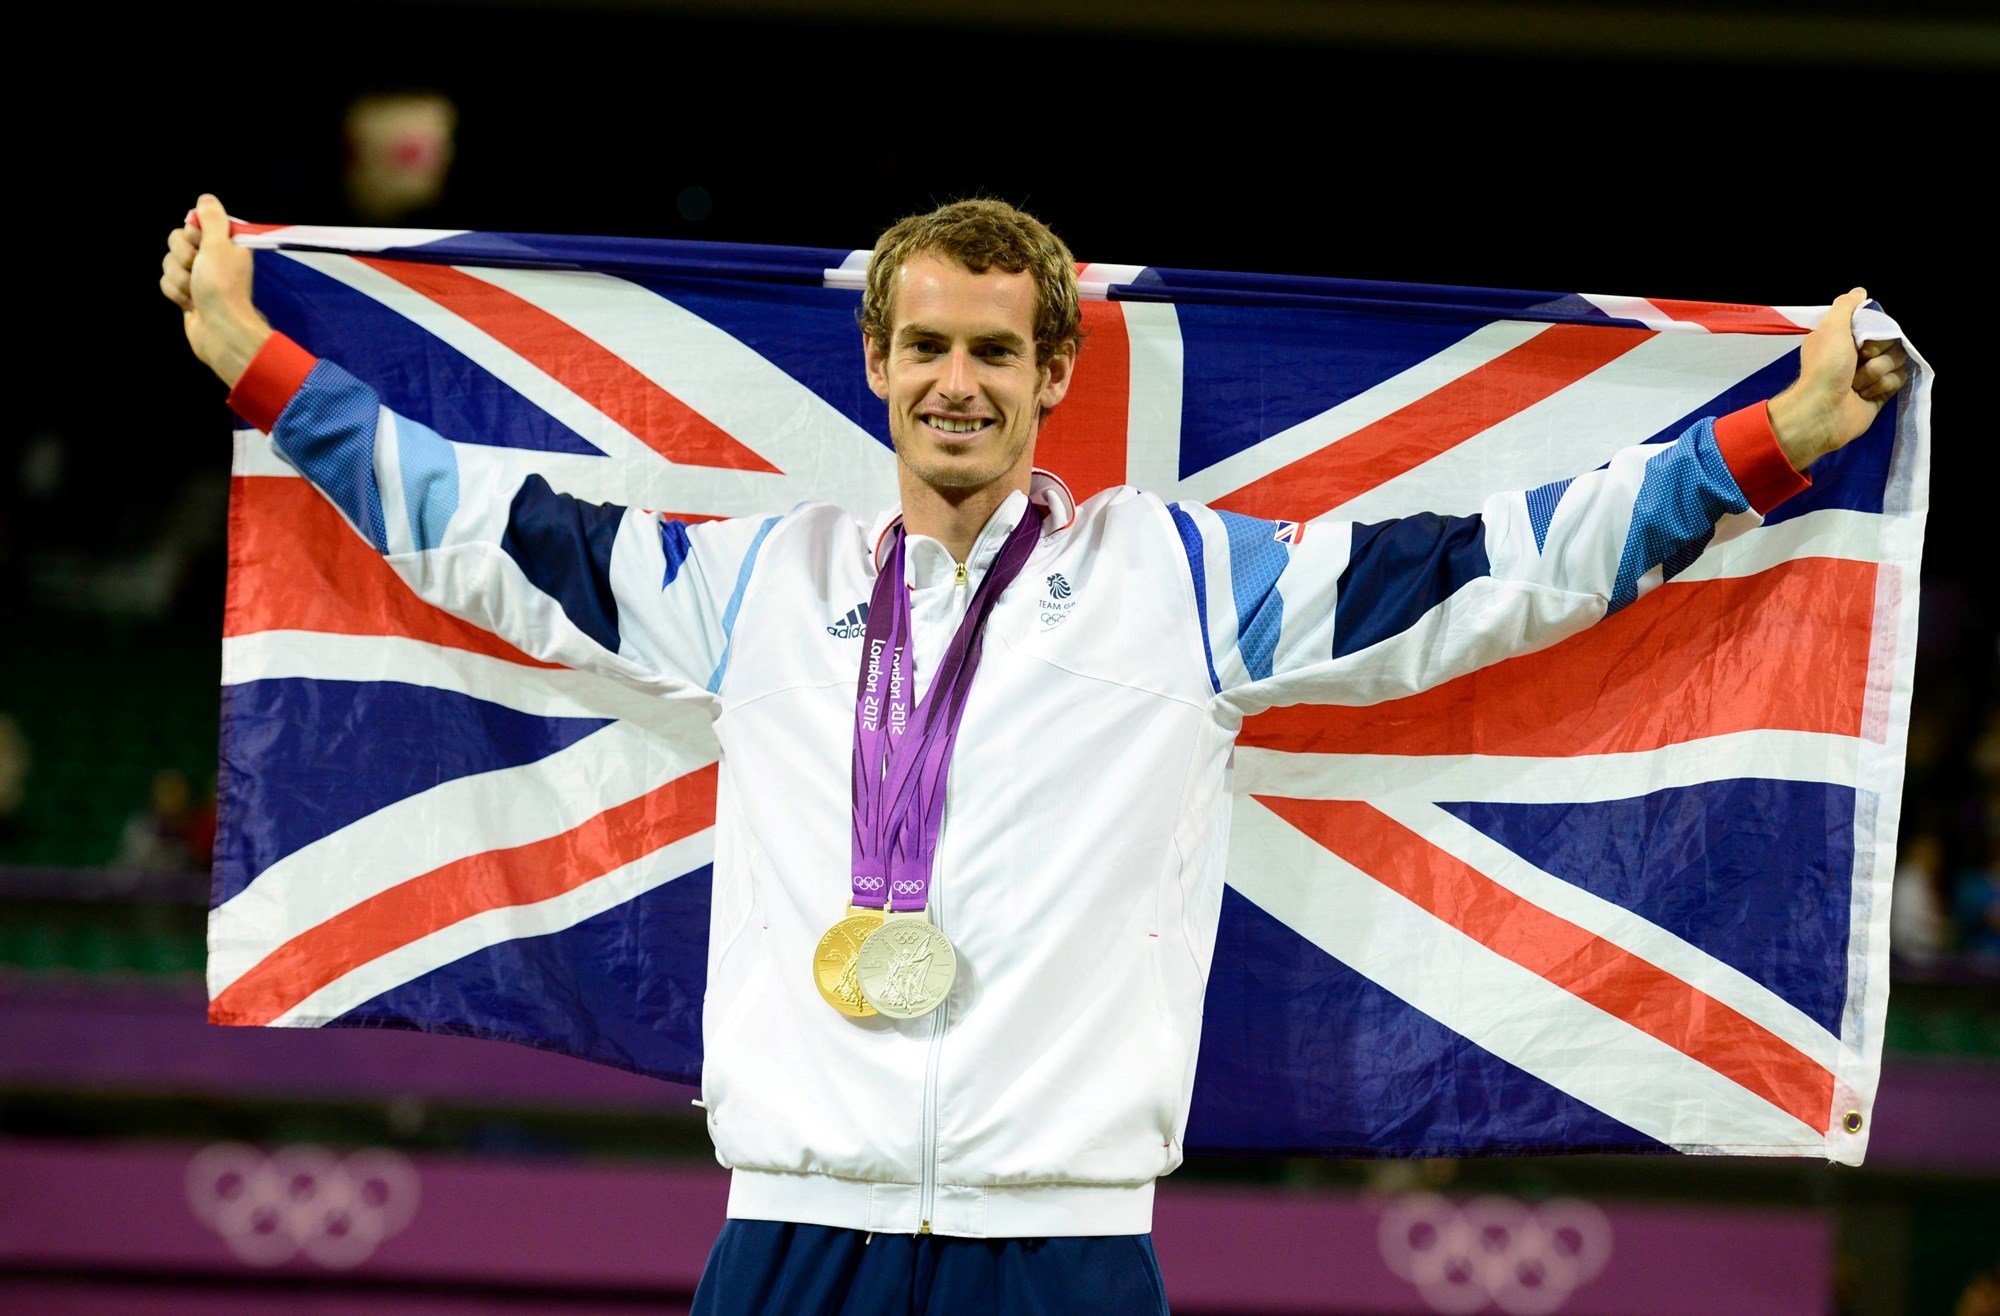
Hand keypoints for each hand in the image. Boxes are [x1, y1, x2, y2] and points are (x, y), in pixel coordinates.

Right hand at [161, 194, 272, 387]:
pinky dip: (175, 293)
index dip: (192, 235)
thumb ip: (212, 219)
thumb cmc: (222, 287)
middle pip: (176, 241)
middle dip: (183, 258)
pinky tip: (191, 304)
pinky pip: (166, 282)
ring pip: (168, 263)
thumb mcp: (219, 245)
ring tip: (197, 292)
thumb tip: (206, 198)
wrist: (220, 329)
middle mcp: (211, 258)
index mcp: (224, 243)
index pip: (193, 224)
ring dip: (180, 278)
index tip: (201, 246)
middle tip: (199, 271)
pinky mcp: (187, 293)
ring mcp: (198, 276)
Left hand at [1766, 288, 1909, 469]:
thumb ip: (1845, 306)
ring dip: (1877, 372)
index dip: (1876, 332)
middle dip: (1878, 353)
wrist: (1822, 411)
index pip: (1880, 324)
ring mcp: (1870, 375)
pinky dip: (1882, 386)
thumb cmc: (1825, 368)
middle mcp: (1858, 354)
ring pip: (1897, 361)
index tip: (1862, 341)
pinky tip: (1864, 394)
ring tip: (1856, 383)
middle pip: (1893, 341)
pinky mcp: (1880, 393)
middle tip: (1857, 362)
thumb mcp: (1831, 328)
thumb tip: (1860, 292)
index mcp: (1846, 337)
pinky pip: (1899, 380)